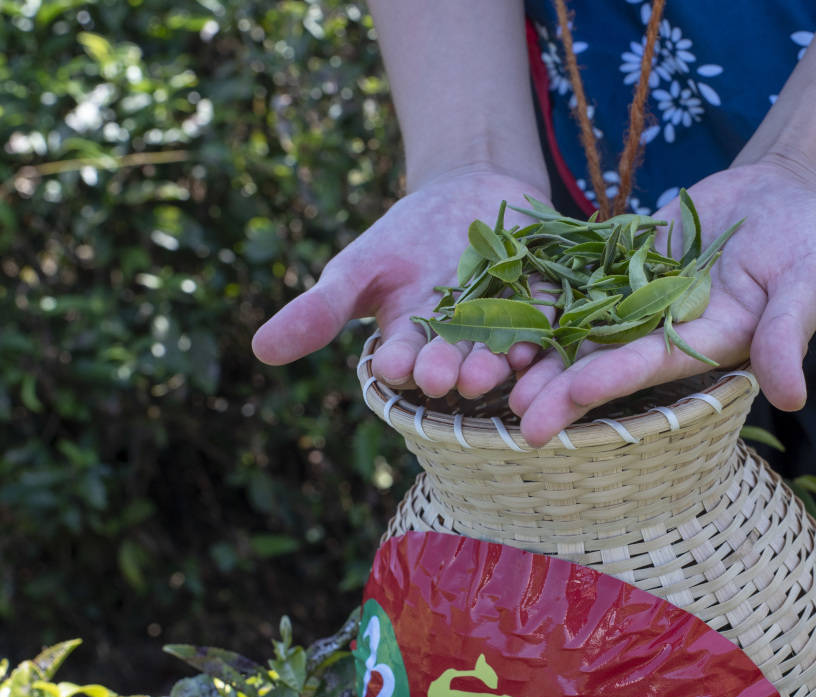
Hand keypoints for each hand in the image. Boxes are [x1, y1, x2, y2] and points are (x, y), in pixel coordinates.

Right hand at [251, 167, 551, 398]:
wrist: (469, 192)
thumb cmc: (405, 238)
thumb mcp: (357, 269)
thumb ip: (319, 311)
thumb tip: (260, 350)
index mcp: (415, 347)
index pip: (403, 359)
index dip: (400, 362)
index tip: (393, 363)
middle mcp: (461, 350)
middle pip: (456, 363)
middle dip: (450, 368)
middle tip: (445, 377)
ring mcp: (507, 332)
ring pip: (503, 351)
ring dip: (497, 362)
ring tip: (489, 368)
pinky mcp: (547, 309)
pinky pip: (545, 320)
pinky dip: (542, 326)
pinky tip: (538, 333)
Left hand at [507, 157, 815, 446]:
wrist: (776, 193)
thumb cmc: (803, 242)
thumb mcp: (807, 283)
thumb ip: (790, 335)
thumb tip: (793, 398)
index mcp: (706, 347)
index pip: (653, 366)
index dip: (614, 379)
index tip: (574, 393)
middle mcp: (664, 335)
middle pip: (606, 364)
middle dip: (562, 392)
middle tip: (517, 420)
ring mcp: (637, 304)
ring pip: (580, 333)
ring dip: (540, 357)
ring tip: (492, 379)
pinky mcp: (618, 270)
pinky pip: (576, 285)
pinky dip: (540, 301)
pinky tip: (495, 315)